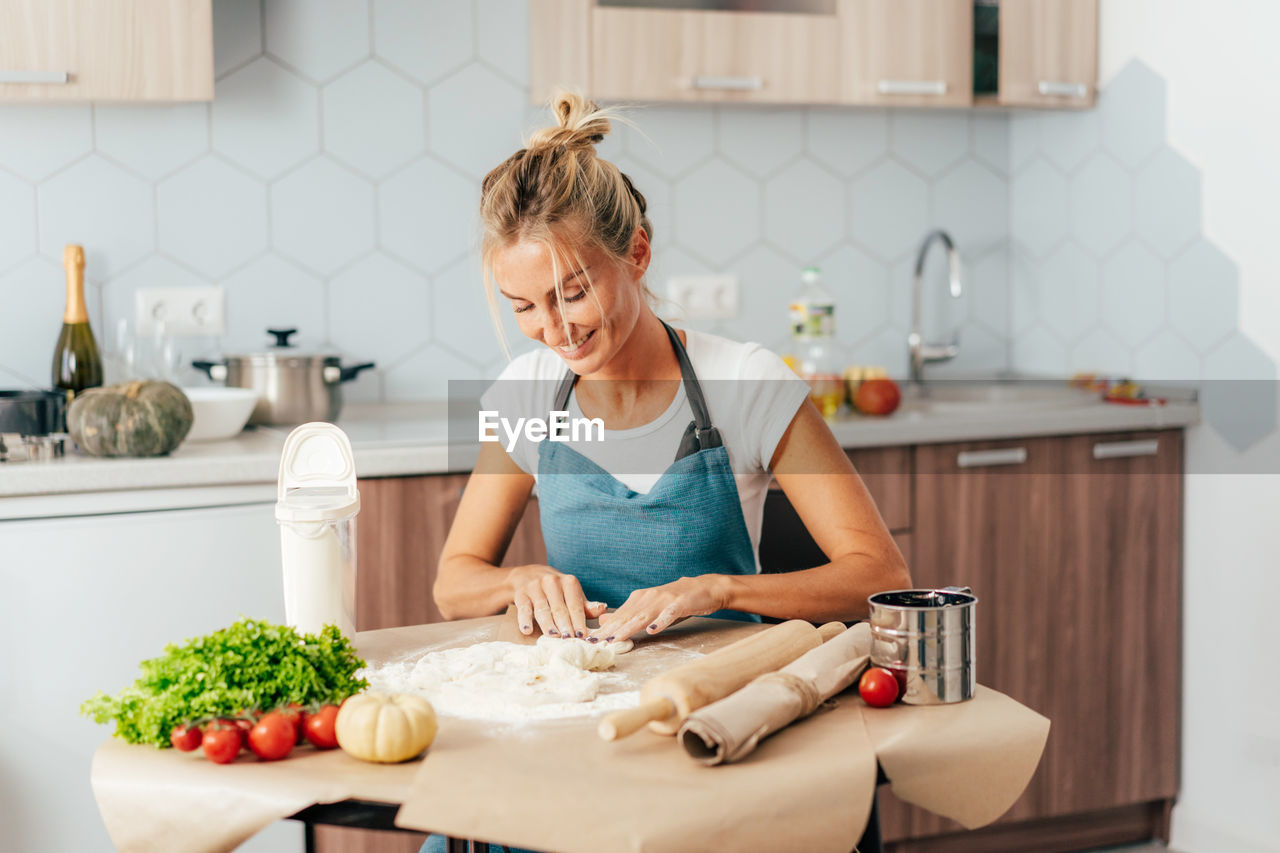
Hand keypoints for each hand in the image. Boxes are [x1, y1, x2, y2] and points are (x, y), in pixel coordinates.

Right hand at [507, 565, 607, 638]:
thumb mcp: (572, 594)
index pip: (575, 605)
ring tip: (554, 636)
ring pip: (543, 610)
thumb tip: (603, 609)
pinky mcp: (521, 594)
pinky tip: (527, 631)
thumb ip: (586, 606)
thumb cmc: (557, 590)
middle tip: (570, 639)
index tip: (582, 636)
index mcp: (568, 582)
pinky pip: (524, 609)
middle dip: (565, 625)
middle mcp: (552, 582)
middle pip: (559, 608)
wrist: (528, 575)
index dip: (579, 621)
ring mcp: (535, 587)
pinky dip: (524, 620)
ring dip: (548, 624)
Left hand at [587, 575, 729, 643]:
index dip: (603, 629)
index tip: (588, 640)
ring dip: (628, 628)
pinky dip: (660, 622)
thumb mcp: (649, 607)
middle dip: (609, 630)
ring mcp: (664, 600)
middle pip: (626, 617)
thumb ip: (628, 615)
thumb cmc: (676, 602)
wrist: (704, 588)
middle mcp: (648, 597)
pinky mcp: (680, 603)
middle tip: (594, 643)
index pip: (618, 617)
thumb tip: (605, 622)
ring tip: (615, 639)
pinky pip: (668, 614)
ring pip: (643, 616)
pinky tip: (652, 630)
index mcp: (639, 598)